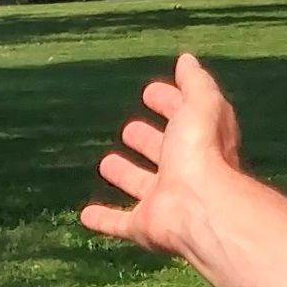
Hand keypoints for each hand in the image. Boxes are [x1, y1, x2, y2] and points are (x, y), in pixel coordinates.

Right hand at [80, 49, 249, 265]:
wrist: (198, 206)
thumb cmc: (201, 151)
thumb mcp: (201, 104)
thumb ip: (195, 81)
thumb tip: (187, 59)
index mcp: (200, 141)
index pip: (184, 117)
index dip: (169, 103)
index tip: (150, 92)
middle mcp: (184, 171)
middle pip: (163, 153)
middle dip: (148, 140)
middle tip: (130, 129)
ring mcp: (164, 201)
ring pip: (141, 186)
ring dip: (126, 175)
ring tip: (107, 163)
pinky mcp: (144, 227)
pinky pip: (120, 223)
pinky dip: (103, 219)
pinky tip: (85, 214)